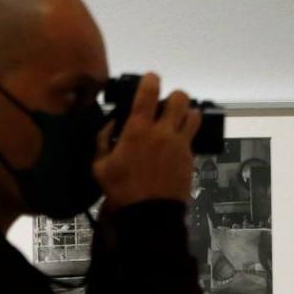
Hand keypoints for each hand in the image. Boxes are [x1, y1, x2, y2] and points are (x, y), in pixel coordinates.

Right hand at [93, 73, 201, 214]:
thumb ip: (103, 140)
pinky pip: (192, 136)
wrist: (148, 213)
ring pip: (194, 114)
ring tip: (175, 123)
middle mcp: (163, 131)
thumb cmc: (120, 189)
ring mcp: (180, 143)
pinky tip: (174, 145)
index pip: (149, 92)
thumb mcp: (99, 166)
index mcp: (138, 130)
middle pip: (180, 98)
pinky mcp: (190, 156)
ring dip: (185, 113)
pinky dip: (185, 134)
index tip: (150, 79)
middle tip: (164, 106)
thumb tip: (111, 125)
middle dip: (173, 97)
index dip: (151, 80)